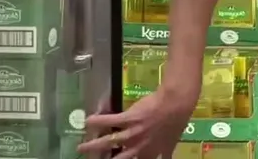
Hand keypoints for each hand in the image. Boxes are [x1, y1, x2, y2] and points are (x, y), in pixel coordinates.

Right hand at [78, 80, 198, 158]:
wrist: (176, 103)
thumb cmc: (175, 121)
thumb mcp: (171, 142)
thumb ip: (165, 152)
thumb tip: (167, 157)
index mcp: (150, 153)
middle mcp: (139, 146)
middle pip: (118, 158)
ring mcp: (133, 132)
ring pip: (109, 142)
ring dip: (93, 146)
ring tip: (81, 148)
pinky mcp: (129, 118)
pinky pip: (110, 121)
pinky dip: (98, 121)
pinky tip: (87, 120)